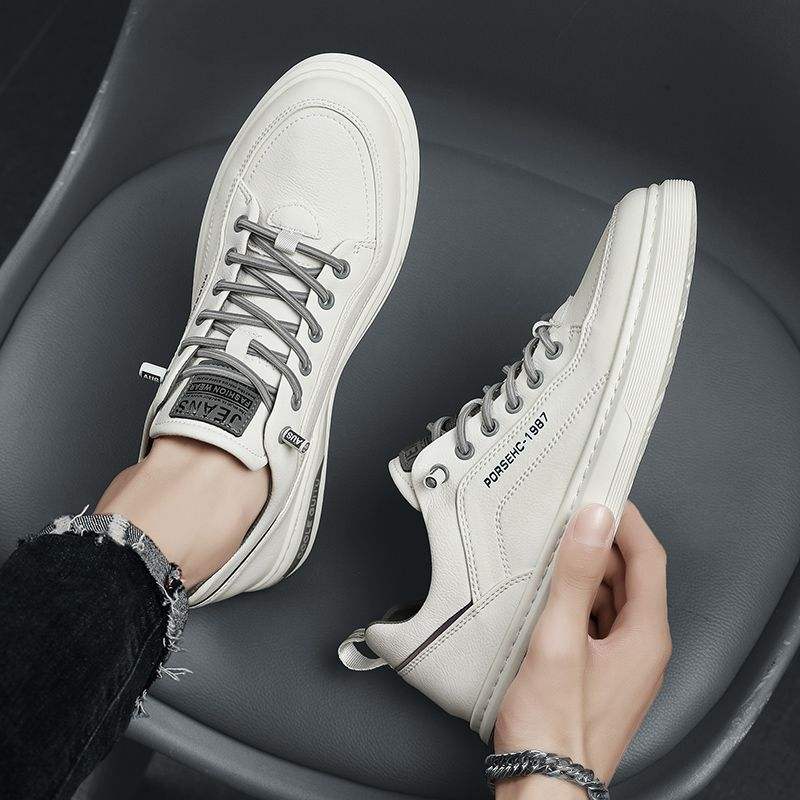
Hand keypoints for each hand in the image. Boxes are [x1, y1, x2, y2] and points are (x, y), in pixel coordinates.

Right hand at [494, 502, 671, 798]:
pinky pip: (597, 622)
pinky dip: (578, 601)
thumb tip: (594, 524)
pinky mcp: (602, 674)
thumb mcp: (559, 640)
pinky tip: (549, 597)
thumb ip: (576, 578)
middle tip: (568, 519)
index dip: (628, 521)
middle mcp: (643, 649)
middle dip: (601, 543)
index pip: (648, 557)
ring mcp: (624, 664)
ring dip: (587, 573)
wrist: (544, 785)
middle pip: (631, 576)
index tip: (604, 494)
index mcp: (646, 637)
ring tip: (553, 554)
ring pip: (612, 599)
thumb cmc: (554, 727)